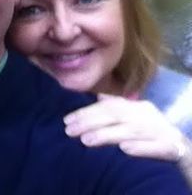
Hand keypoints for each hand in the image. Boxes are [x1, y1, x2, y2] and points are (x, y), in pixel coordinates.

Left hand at [63, 94, 188, 161]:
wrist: (180, 144)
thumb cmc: (150, 127)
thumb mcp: (134, 113)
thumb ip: (116, 105)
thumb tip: (97, 96)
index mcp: (135, 106)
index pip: (108, 106)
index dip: (87, 111)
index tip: (67, 119)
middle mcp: (144, 115)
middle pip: (115, 116)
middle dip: (90, 122)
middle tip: (69, 130)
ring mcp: (157, 130)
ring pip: (130, 131)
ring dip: (107, 135)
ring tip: (86, 140)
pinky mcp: (168, 146)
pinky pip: (154, 147)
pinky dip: (140, 148)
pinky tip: (124, 150)